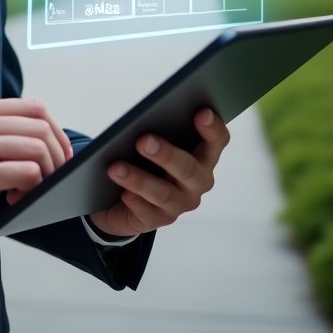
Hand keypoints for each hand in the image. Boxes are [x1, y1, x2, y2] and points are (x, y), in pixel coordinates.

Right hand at [0, 98, 71, 250]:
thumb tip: (41, 140)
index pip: (32, 106)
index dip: (55, 130)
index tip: (60, 153)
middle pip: (40, 125)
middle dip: (57, 153)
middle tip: (55, 175)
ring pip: (36, 147)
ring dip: (48, 172)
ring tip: (34, 188)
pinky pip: (25, 173)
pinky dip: (32, 187)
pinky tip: (16, 198)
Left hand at [87, 108, 229, 237]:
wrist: (124, 195)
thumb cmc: (144, 158)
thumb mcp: (152, 141)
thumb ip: (153, 129)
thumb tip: (136, 121)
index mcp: (202, 156)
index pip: (216, 142)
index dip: (212, 128)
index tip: (201, 112)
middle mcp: (197, 182)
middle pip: (188, 169)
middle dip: (166, 154)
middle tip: (142, 141)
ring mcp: (179, 203)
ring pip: (162, 193)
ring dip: (138, 179)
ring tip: (115, 168)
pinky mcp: (158, 220)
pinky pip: (147, 212)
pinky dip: (133, 201)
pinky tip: (122, 193)